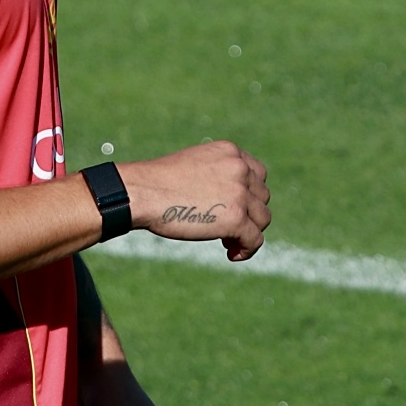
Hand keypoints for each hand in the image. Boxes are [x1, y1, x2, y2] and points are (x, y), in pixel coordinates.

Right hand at [117, 140, 269, 259]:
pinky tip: (232, 254)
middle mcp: (239, 168)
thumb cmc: (159, 182)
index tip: (235, 207)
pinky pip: (255, 240)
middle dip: (248, 213)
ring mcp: (240, 193)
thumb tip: (233, 202)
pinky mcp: (237, 218)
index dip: (249, 194)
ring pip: (262, 219)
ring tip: (226, 242)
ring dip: (248, 232)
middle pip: (262, 197)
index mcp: (229, 151)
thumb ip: (218, 174)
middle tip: (225, 227)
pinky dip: (247, 250)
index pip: (258, 174)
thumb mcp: (195, 165)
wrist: (143, 192)